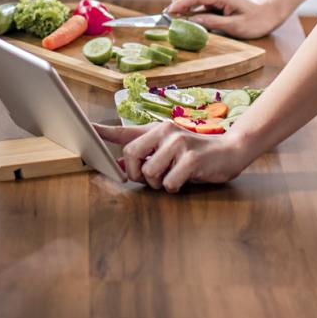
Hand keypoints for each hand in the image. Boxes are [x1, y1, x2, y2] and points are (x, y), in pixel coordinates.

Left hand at [95, 122, 252, 191]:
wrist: (230, 151)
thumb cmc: (196, 153)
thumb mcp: (167, 150)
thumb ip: (144, 156)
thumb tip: (119, 167)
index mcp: (156, 129)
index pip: (123, 132)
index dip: (103, 133)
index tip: (86, 129)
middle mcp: (165, 132)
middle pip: (131, 155)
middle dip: (137, 174)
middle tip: (150, 179)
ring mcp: (178, 144)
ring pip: (150, 173)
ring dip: (158, 184)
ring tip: (171, 178)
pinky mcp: (191, 159)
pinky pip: (168, 182)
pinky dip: (173, 187)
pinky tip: (184, 180)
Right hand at [165, 0, 284, 38]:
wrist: (272, 12)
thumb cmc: (258, 21)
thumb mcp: (236, 26)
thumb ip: (212, 22)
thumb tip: (191, 21)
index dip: (179, 4)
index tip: (168, 14)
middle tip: (172, 15)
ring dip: (183, 1)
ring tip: (178, 17)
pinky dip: (191, 5)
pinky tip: (190, 17)